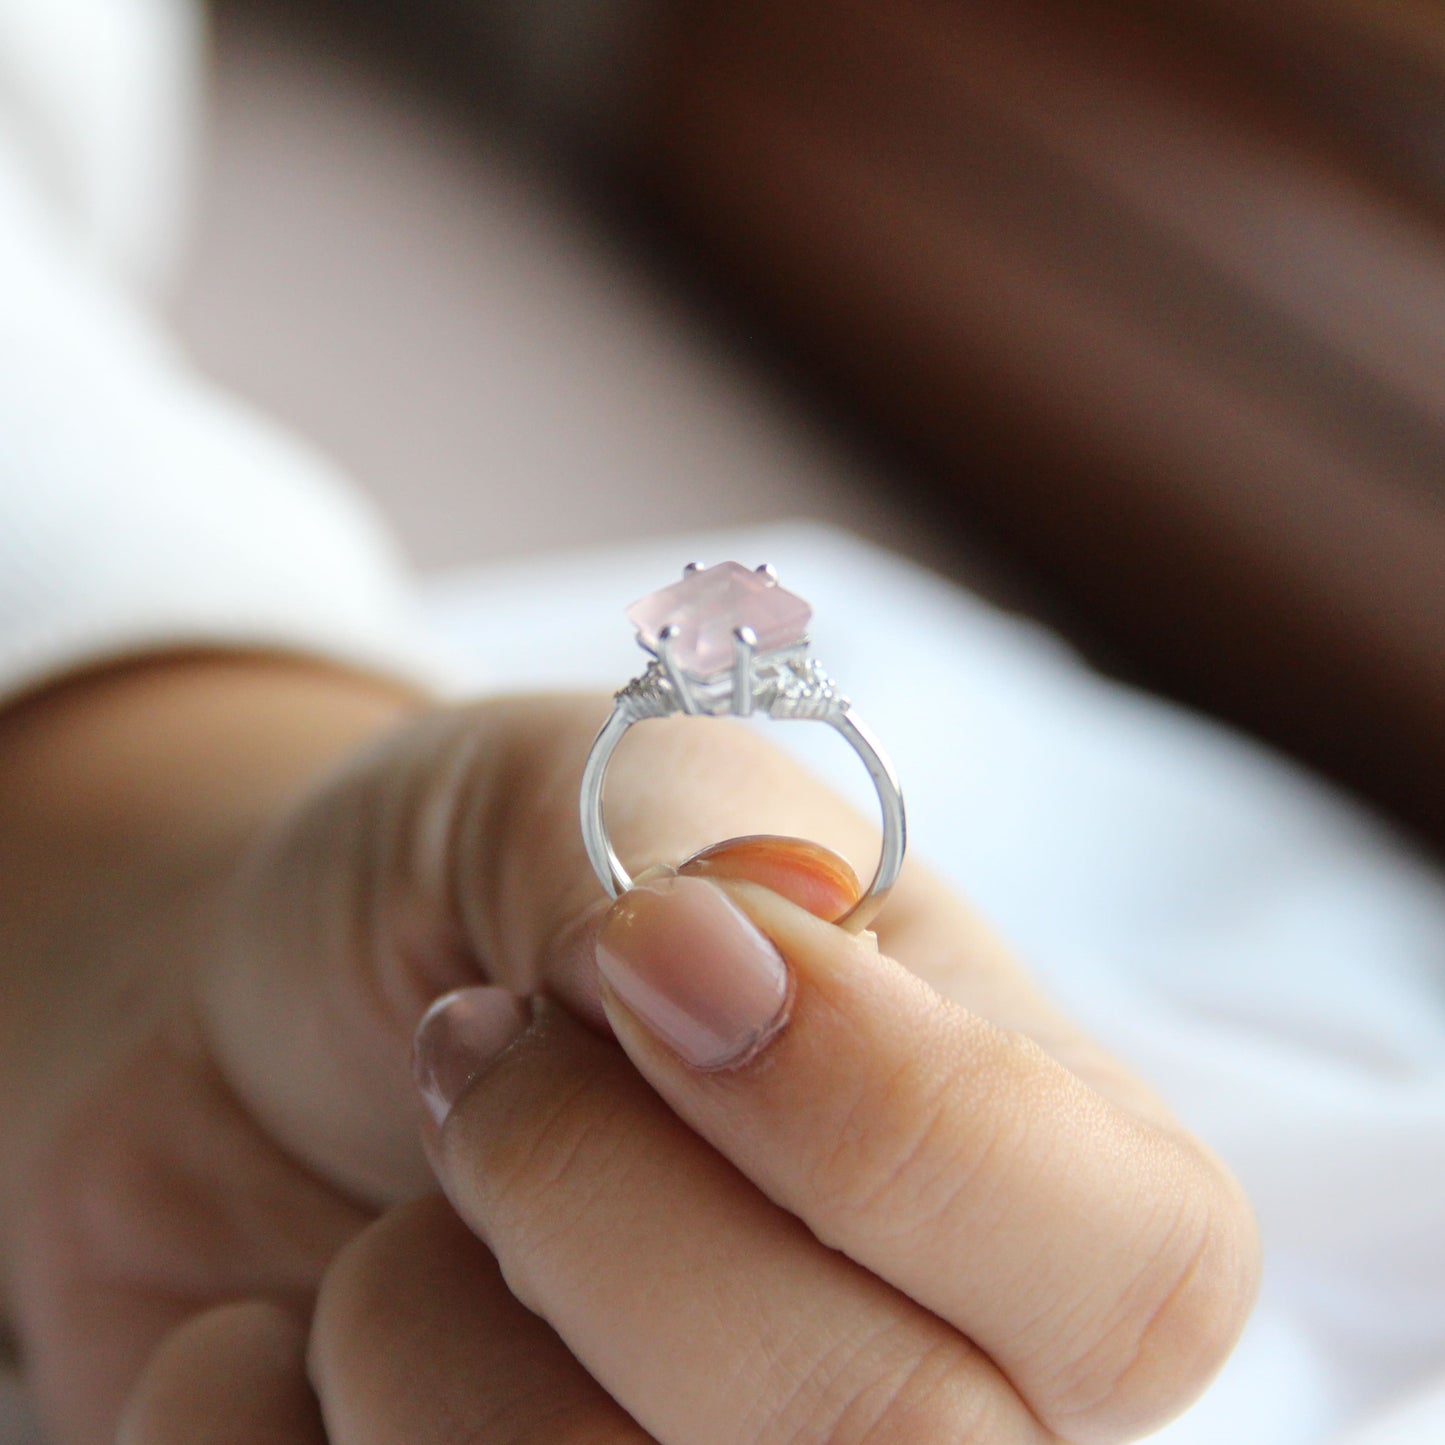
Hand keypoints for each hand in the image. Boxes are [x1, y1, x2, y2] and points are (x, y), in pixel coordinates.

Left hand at [0, 658, 1256, 1442]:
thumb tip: (736, 975)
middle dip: (608, 1204)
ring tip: (409, 1192)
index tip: (650, 964)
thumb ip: (686, 849)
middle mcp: (928, 1385)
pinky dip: (253, 1402)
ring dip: (422, 1310)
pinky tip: (283, 1320)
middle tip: (477, 1054)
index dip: (889, 1128)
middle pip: (892, 1442)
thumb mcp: (589, 785)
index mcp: (1022, 1166)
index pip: (1135, 1274)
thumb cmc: (475, 884)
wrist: (261, 1010)